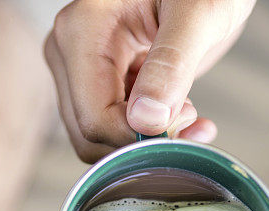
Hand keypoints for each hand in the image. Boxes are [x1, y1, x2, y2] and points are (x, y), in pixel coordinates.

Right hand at [45, 0, 254, 161]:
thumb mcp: (199, 13)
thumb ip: (173, 63)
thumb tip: (147, 119)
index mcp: (81, 30)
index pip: (94, 117)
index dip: (137, 135)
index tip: (184, 121)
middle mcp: (69, 51)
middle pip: (89, 132)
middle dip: (142, 139)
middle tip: (192, 119)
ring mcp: (79, 69)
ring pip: (97, 136)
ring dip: (146, 140)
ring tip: (192, 115)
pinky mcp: (97, 80)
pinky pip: (111, 125)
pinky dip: (147, 131)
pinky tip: (180, 112)